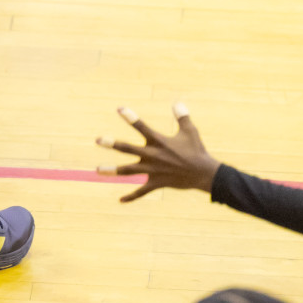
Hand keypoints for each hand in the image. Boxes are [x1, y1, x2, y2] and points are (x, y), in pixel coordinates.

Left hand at [97, 103, 218, 202]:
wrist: (204, 174)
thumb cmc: (196, 150)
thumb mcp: (190, 131)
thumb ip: (182, 116)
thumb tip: (177, 102)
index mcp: (159, 141)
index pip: (142, 127)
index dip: (130, 118)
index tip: (119, 109)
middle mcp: (153, 155)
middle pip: (128, 149)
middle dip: (112, 144)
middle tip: (98, 140)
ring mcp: (153, 170)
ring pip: (128, 171)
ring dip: (113, 170)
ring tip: (97, 169)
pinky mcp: (157, 183)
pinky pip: (141, 191)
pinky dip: (131, 196)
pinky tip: (120, 200)